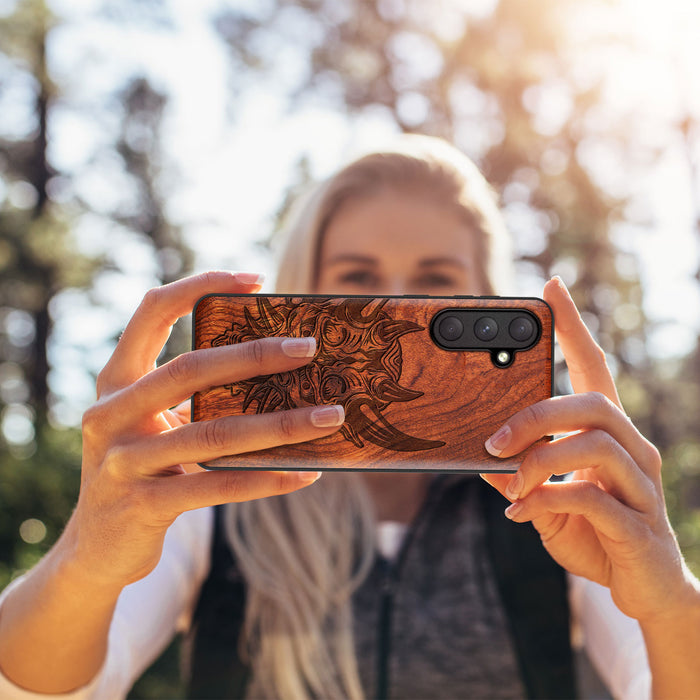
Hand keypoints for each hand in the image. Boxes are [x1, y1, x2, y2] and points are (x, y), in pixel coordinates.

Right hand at [64, 271, 343, 589]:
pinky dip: (266, 479)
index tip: (256, 279)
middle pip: (189, 370)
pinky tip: (306, 473)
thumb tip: (280, 371)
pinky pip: (217, 487)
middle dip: (255, 356)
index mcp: (116, 381)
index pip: (152, 312)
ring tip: (330, 416)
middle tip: (309, 349)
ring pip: (212, 434)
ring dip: (280, 424)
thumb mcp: (154, 424)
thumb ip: (193, 397)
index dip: (199, 285)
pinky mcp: (142, 506)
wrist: (96, 548)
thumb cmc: (142, 469)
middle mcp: (110, 414)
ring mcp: (122, 462)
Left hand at [481, 277, 695, 623]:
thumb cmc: (594, 533)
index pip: (594, 367)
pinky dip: (548, 499)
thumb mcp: (546, 500)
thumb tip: (481, 459)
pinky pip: (591, 497)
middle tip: (492, 441)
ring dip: (539, 459)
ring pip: (595, 443)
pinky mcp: (639, 525)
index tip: (551, 287)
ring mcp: (641, 486)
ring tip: (510, 482)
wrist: (643, 590)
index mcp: (608, 435)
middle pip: (592, 403)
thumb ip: (520, 477)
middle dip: (536, 415)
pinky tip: (523, 513)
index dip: (574, 327)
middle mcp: (633, 450)